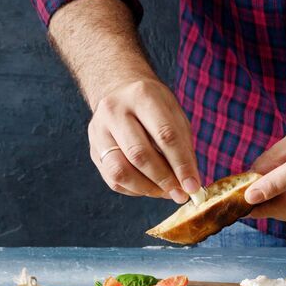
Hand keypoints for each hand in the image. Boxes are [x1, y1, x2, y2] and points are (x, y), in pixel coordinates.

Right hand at [88, 78, 200, 202]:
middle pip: (139, 154)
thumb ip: (183, 148)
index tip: (192, 187)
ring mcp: (98, 131)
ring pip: (120, 171)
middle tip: (180, 194)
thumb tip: (189, 185)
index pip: (164, 135)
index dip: (181, 165)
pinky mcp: (93, 150)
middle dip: (163, 180)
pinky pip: (113, 180)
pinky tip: (149, 187)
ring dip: (147, 189)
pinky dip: (135, 190)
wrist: (118, 91)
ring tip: (165, 192)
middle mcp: (115, 110)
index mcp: (142, 95)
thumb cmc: (154, 107)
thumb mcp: (174, 116)